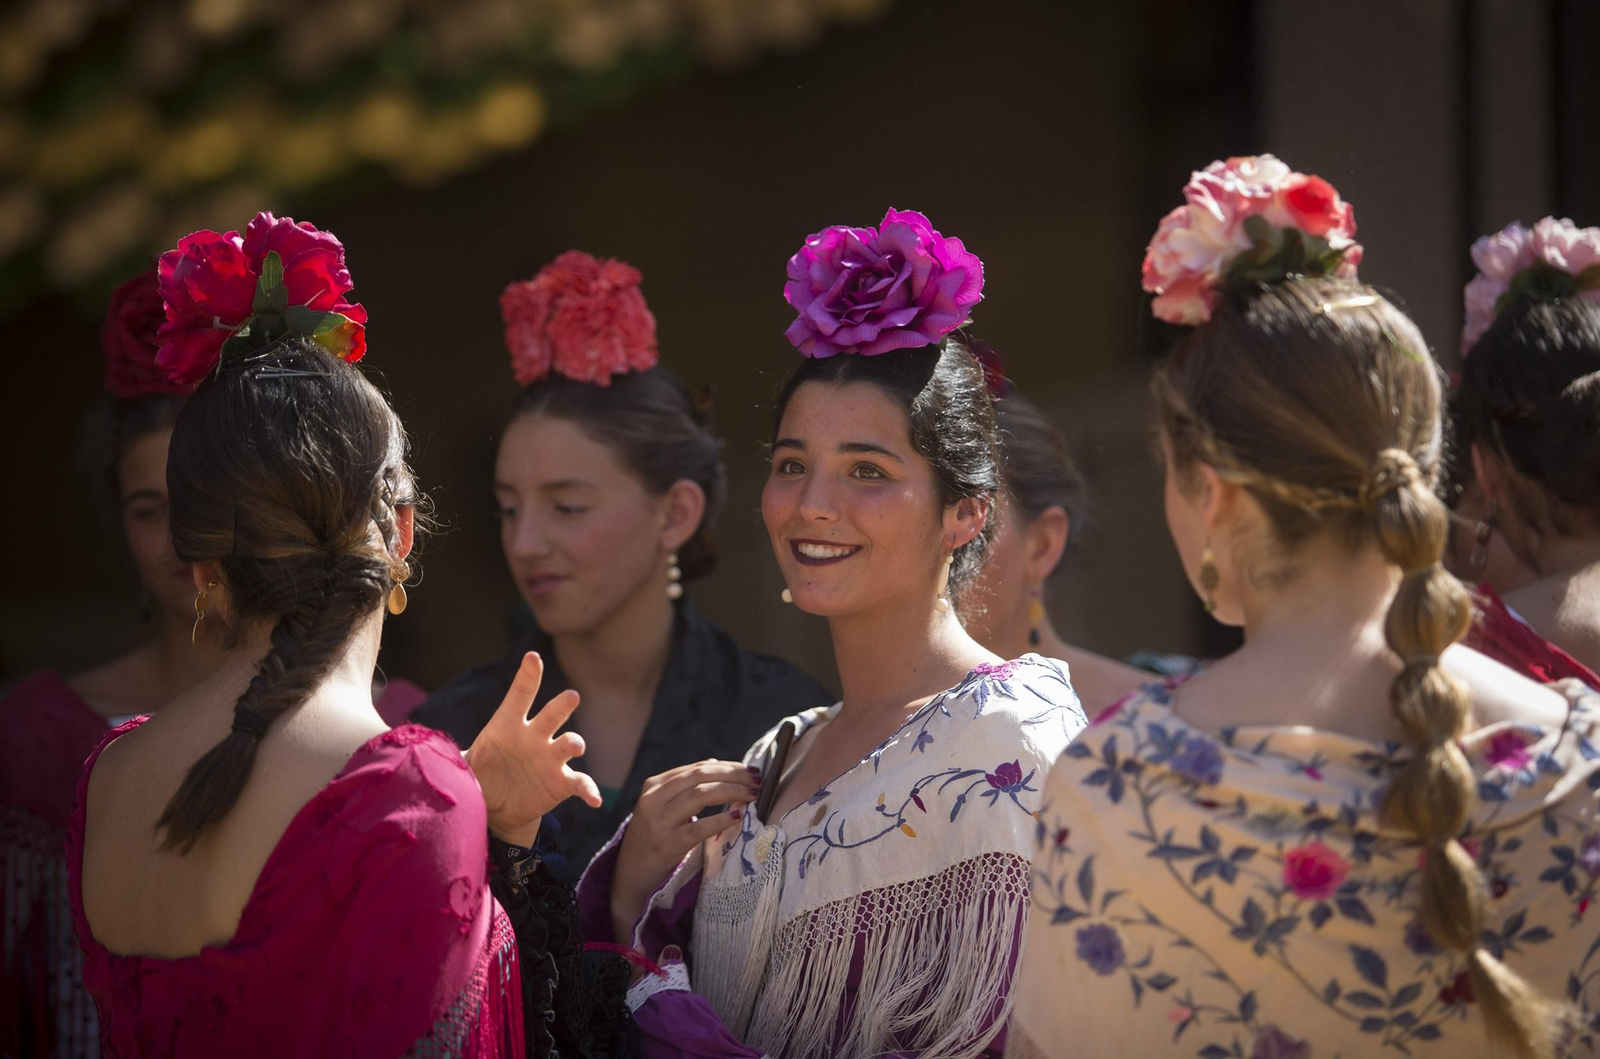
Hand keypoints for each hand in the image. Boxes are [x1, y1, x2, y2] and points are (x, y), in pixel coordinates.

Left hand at [465, 652, 600, 846]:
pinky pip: (580, 782)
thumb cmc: (481, 776)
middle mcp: (535, 735)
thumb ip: (452, 757)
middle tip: (571, 697)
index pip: (520, 696)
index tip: (532, 657)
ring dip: (574, 743)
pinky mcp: (562, 781)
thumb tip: (423, 753)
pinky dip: (589, 789)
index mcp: (509, 725)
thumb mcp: (464, 765)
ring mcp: (551, 757)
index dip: (527, 676)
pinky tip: (595, 799)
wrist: (498, 807)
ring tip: (575, 746)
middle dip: (562, 705)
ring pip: (569, 743)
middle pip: (552, 714)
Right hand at [610, 758, 758, 941]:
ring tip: (752, 795)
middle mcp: (654, 799)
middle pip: (700, 777)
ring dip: (732, 791)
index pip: (696, 768)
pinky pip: (700, 827)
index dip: (727, 766)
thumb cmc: (652, 835)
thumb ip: (685, 784)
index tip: (749, 770)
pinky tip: (738, 814)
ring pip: (701, 795)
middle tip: (756, 780)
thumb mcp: (661, 805)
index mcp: (654, 786)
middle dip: (733, 775)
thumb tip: (714, 762)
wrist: (631, 871)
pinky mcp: (669, 844)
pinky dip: (722, 819)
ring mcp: (660, 822)